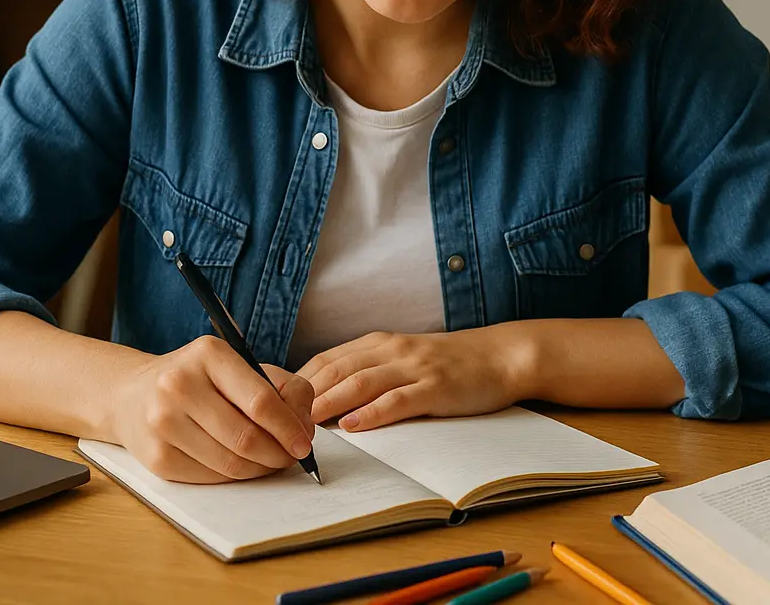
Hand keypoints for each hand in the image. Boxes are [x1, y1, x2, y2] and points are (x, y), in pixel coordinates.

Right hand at [108, 335, 315, 482]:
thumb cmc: (200, 380)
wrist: (132, 395)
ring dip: (260, 469)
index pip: (260, 401)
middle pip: (246, 438)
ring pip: (230, 464)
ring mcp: (163, 422)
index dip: (289, 428)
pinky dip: (234, 477)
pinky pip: (210, 478)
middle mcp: (179, 385)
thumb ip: (282, 388)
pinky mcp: (156, 457)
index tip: (304, 443)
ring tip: (269, 461)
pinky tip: (240, 465)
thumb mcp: (240, 367)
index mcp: (208, 354)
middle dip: (278, 454)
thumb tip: (304, 427)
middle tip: (291, 457)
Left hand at [296, 327, 533, 431]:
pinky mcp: (435, 386)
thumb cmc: (447, 364)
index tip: (271, 405)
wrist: (499, 356)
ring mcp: (414, 367)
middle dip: (303, 397)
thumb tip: (322, 400)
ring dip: (329, 404)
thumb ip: (367, 372)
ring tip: (304, 424)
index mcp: (377, 343)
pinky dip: (374, 413)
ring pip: (361, 382)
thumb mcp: (401, 360)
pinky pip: (399, 399)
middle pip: (336, 370)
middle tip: (276, 421)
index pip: (324, 360)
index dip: (295, 382)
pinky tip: (354, 425)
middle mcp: (391, 350)